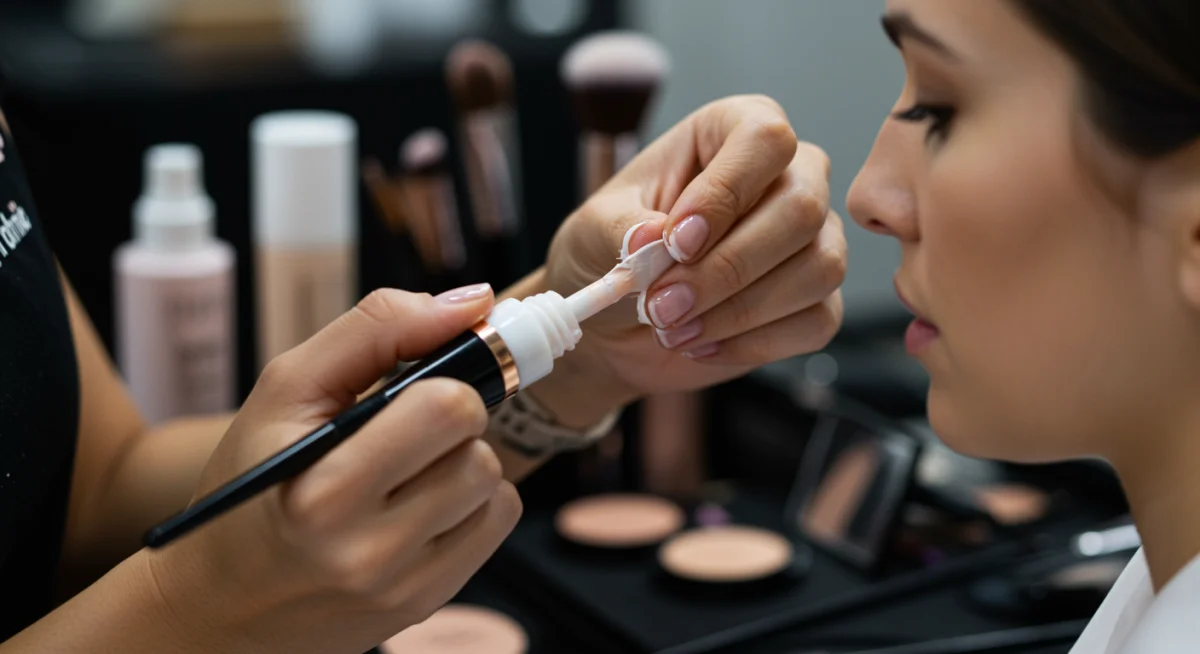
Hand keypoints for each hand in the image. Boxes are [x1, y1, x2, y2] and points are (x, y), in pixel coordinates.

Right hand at [145, 286, 520, 653]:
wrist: (224, 598)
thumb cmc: (254, 480)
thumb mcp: (288, 387)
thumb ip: (378, 329)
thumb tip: (475, 301)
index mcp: (324, 491)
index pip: (447, 409)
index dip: (448, 380)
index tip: (433, 375)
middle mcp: (366, 550)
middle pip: (480, 452)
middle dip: (455, 423)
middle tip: (412, 425)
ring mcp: (402, 585)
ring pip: (496, 488)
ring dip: (463, 464)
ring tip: (407, 469)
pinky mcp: (428, 603)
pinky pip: (497, 525)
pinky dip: (472, 504)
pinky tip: (420, 504)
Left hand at [540, 94, 845, 413]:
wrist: (618, 321)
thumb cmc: (613, 253)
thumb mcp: (593, 230)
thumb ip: (621, 228)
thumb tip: (653, 238)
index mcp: (733, 132)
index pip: (765, 139)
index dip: (725, 193)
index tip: (676, 243)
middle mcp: (789, 175)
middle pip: (802, 208)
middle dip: (728, 268)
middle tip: (663, 305)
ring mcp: (813, 237)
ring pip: (819, 267)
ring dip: (739, 311)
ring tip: (674, 328)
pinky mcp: (817, 297)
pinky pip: (817, 319)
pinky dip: (752, 342)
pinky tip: (702, 343)